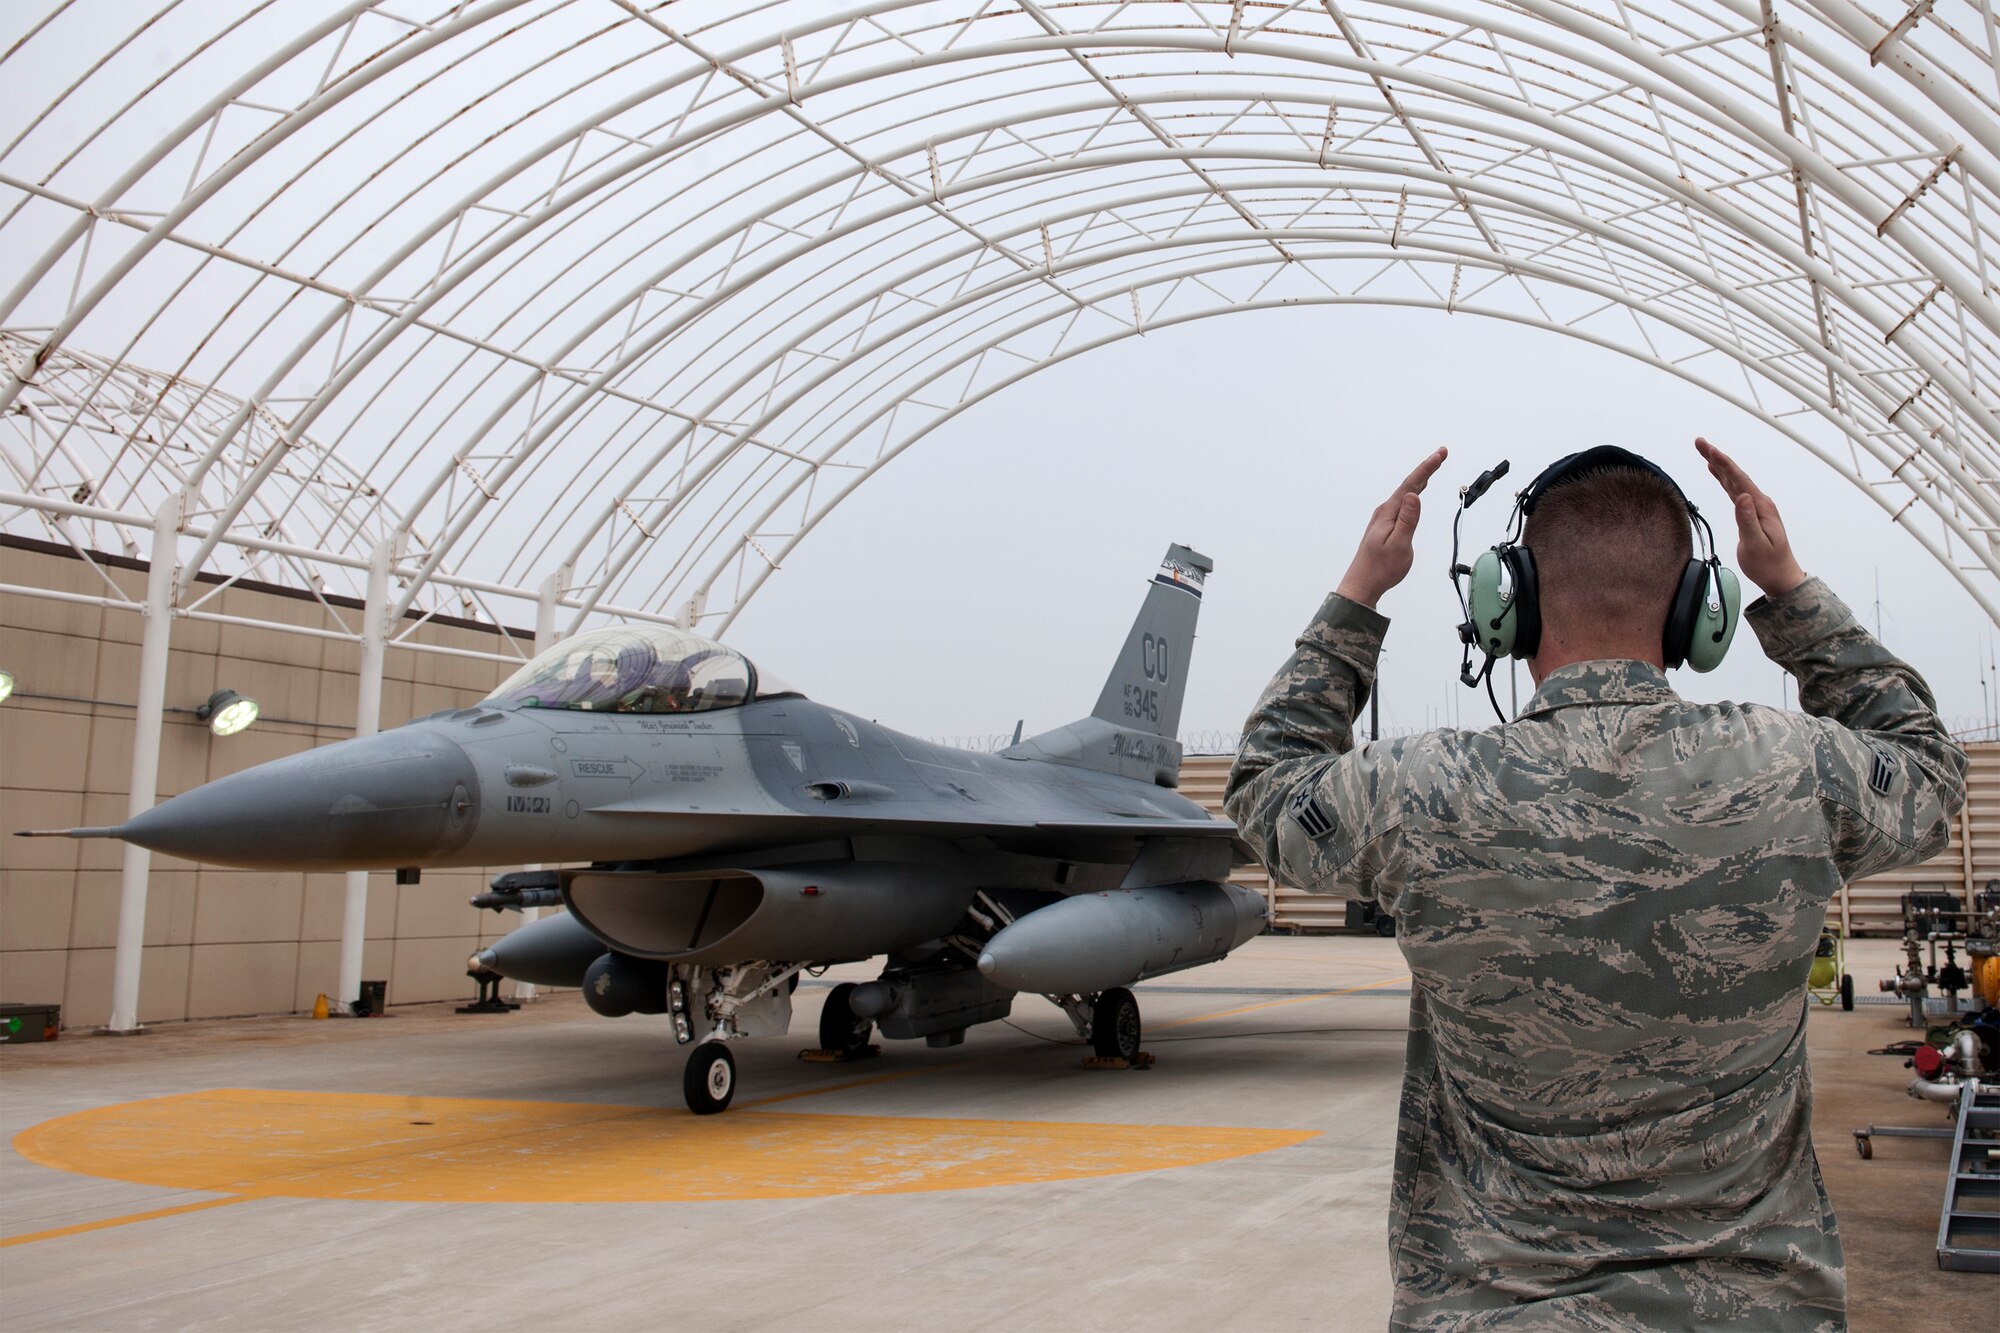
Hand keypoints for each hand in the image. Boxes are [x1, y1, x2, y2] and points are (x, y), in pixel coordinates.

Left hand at [1336, 447, 1446, 607]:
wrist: (1362, 585)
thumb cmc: (1380, 569)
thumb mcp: (1399, 545)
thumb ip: (1407, 520)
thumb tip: (1413, 496)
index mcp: (1388, 514)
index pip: (1410, 485)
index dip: (1426, 468)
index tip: (1440, 455)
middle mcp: (1384, 512)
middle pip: (1408, 485)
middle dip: (1426, 469)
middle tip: (1441, 454)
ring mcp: (1383, 519)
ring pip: (1404, 493)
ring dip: (1419, 479)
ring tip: (1432, 467)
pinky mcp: (1384, 527)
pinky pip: (1401, 503)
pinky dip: (1412, 493)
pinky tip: (1415, 494)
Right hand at [1695, 438, 1805, 597]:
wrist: (1779, 577)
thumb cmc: (1769, 564)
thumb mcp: (1756, 544)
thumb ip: (1748, 520)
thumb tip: (1743, 497)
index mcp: (1761, 507)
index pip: (1739, 480)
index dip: (1723, 463)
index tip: (1709, 450)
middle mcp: (1758, 503)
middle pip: (1735, 475)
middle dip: (1717, 458)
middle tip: (1700, 443)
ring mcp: (1754, 507)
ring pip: (1733, 481)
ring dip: (1719, 466)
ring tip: (1704, 452)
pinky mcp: (1749, 513)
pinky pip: (1733, 491)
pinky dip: (1723, 479)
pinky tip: (1715, 473)